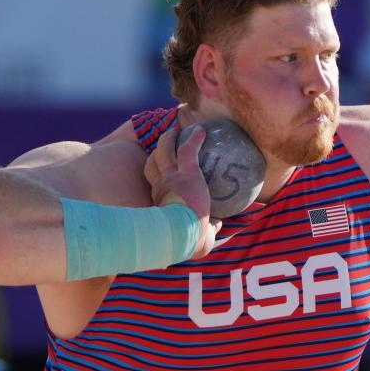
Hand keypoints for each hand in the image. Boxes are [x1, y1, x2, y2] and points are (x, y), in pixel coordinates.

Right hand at [144, 125, 219, 257]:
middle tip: (165, 145)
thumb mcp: (197, 236)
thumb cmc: (191, 240)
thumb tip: (217, 224)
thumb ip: (206, 227)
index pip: (157, 185)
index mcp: (161, 202)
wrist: (185, 236)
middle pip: (152, 164)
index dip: (159, 176)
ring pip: (164, 152)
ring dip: (167, 139)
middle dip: (157, 153)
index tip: (166, 174)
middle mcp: (162, 187)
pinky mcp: (187, 173)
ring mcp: (172, 178)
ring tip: (175, 131)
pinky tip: (202, 130)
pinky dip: (194, 138)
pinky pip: (188, 149)